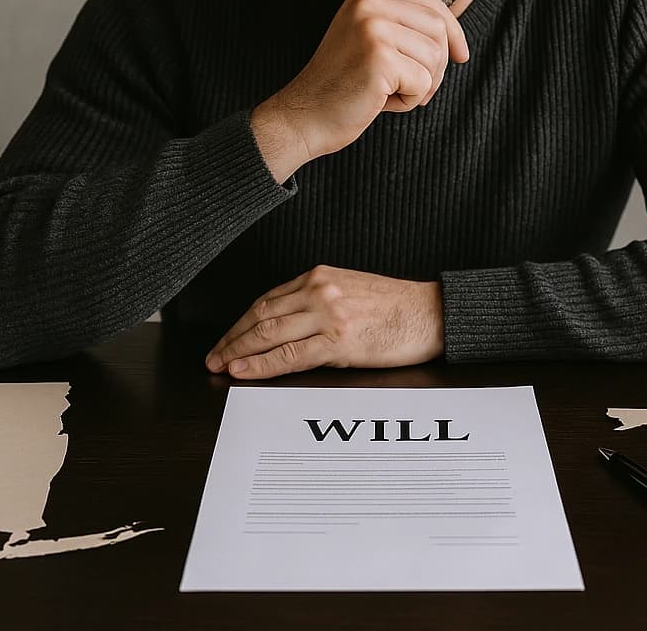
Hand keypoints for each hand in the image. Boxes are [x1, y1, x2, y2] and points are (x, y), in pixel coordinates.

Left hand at [204, 265, 444, 378]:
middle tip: (213, 354)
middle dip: (232, 337)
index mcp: (320, 276)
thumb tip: (288, 325)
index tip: (228, 337)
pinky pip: (291, 355)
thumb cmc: (398, 306)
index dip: (242, 321)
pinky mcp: (338, 340)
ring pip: (269, 332)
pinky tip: (245, 370)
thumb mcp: (351, 290)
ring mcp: (327, 314)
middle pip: (261, 314)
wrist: (432, 312)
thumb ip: (319, 301)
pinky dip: (262, 364)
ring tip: (221, 365)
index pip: (268, 299)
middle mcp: (319, 290)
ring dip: (239, 350)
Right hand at [251, 0, 469, 181]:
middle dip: (436, 65)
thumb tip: (455, 35)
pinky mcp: (379, 57)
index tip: (461, 56)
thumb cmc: (345, 83)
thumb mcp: (372, 39)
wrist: (305, 114)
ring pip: (435, 56)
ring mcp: (373, 27)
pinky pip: (424, 82)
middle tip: (413, 87)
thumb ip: (404, 24)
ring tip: (389, 92)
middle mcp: (368, 0)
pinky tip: (381, 101)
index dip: (453, 32)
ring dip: (422, 84)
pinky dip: (410, 100)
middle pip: (438, 28)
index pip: (430, 3)